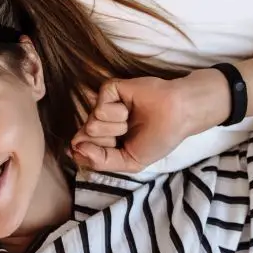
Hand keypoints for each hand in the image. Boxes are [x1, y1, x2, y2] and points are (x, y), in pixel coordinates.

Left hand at [70, 70, 229, 172]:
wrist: (178, 116)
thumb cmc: (158, 138)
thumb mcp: (130, 161)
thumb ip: (100, 161)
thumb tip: (75, 149)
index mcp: (104, 140)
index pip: (80, 150)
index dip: (91, 155)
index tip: (114, 150)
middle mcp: (100, 122)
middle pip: (82, 139)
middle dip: (107, 143)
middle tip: (126, 135)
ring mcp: (103, 106)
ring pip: (91, 126)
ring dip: (115, 128)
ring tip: (131, 121)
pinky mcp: (108, 90)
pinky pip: (99, 110)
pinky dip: (117, 114)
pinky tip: (129, 109)